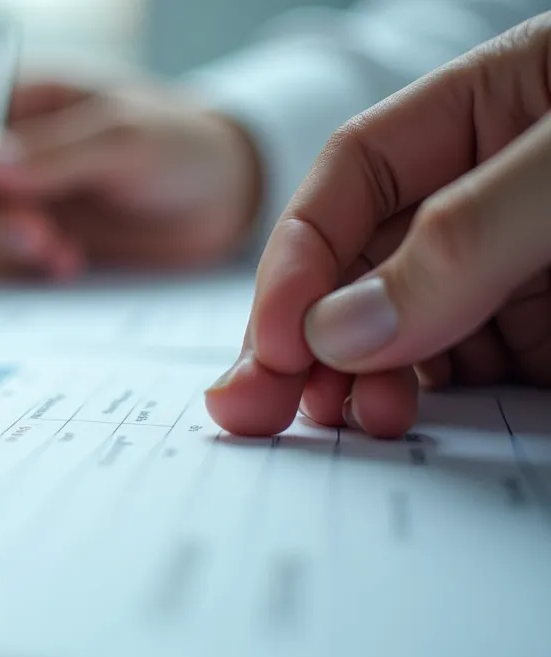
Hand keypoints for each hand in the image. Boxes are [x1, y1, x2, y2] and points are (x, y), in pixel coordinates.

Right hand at [0, 80, 261, 278]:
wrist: (225, 198)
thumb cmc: (179, 145)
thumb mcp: (125, 139)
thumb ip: (54, 153)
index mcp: (14, 102)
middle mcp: (0, 153)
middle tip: (35, 239)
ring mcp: (11, 202)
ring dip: (1, 253)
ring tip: (61, 253)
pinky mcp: (28, 247)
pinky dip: (22, 275)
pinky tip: (70, 264)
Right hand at [207, 14, 550, 438]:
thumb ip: (464, 238)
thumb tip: (341, 331)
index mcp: (483, 111)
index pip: (352, 177)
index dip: (297, 256)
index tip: (279, 337)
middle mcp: (483, 193)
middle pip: (355, 263)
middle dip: (296, 336)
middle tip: (253, 405)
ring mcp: (511, 270)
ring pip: (397, 331)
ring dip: (351, 382)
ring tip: (346, 424)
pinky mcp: (542, 341)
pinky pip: (460, 378)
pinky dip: (417, 406)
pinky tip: (397, 426)